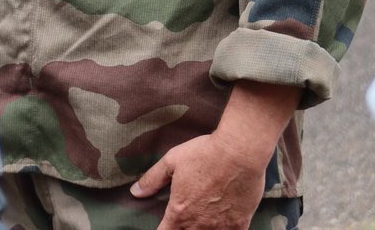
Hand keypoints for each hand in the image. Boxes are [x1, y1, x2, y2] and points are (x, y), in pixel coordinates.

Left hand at [130, 132, 265, 229]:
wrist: (239, 151)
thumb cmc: (204, 153)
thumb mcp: (172, 160)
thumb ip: (153, 179)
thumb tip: (135, 192)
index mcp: (179, 212)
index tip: (163, 226)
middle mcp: (198, 225)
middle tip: (182, 220)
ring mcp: (220, 228)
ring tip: (201, 221)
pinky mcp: (239, 226)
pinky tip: (221, 225)